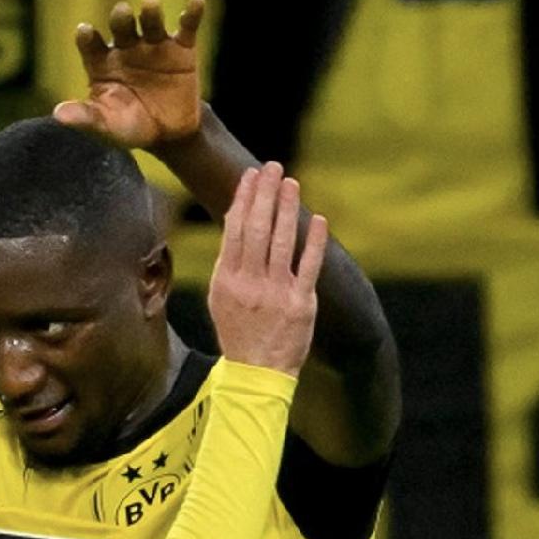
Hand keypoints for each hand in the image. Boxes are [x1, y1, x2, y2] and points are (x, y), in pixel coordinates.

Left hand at [53, 0, 204, 149]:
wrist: (168, 134)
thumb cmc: (129, 127)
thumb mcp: (107, 126)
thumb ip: (85, 118)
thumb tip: (57, 114)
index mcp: (101, 62)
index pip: (90, 44)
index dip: (87, 37)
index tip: (84, 32)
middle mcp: (125, 48)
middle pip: (121, 26)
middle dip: (121, 19)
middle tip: (122, 14)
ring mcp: (153, 45)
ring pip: (151, 22)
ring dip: (151, 12)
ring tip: (150, 5)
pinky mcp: (181, 49)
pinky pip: (187, 27)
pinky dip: (193, 13)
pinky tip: (196, 1)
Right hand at [206, 163, 327, 378]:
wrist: (257, 370)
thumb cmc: (238, 330)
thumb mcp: (220, 296)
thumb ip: (228, 261)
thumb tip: (235, 220)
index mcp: (227, 280)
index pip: (235, 231)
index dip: (244, 200)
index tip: (251, 176)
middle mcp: (250, 283)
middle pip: (258, 230)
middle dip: (265, 195)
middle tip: (273, 168)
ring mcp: (276, 292)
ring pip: (283, 242)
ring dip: (288, 209)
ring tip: (292, 184)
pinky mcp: (301, 303)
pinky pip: (310, 266)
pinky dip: (315, 242)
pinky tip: (319, 220)